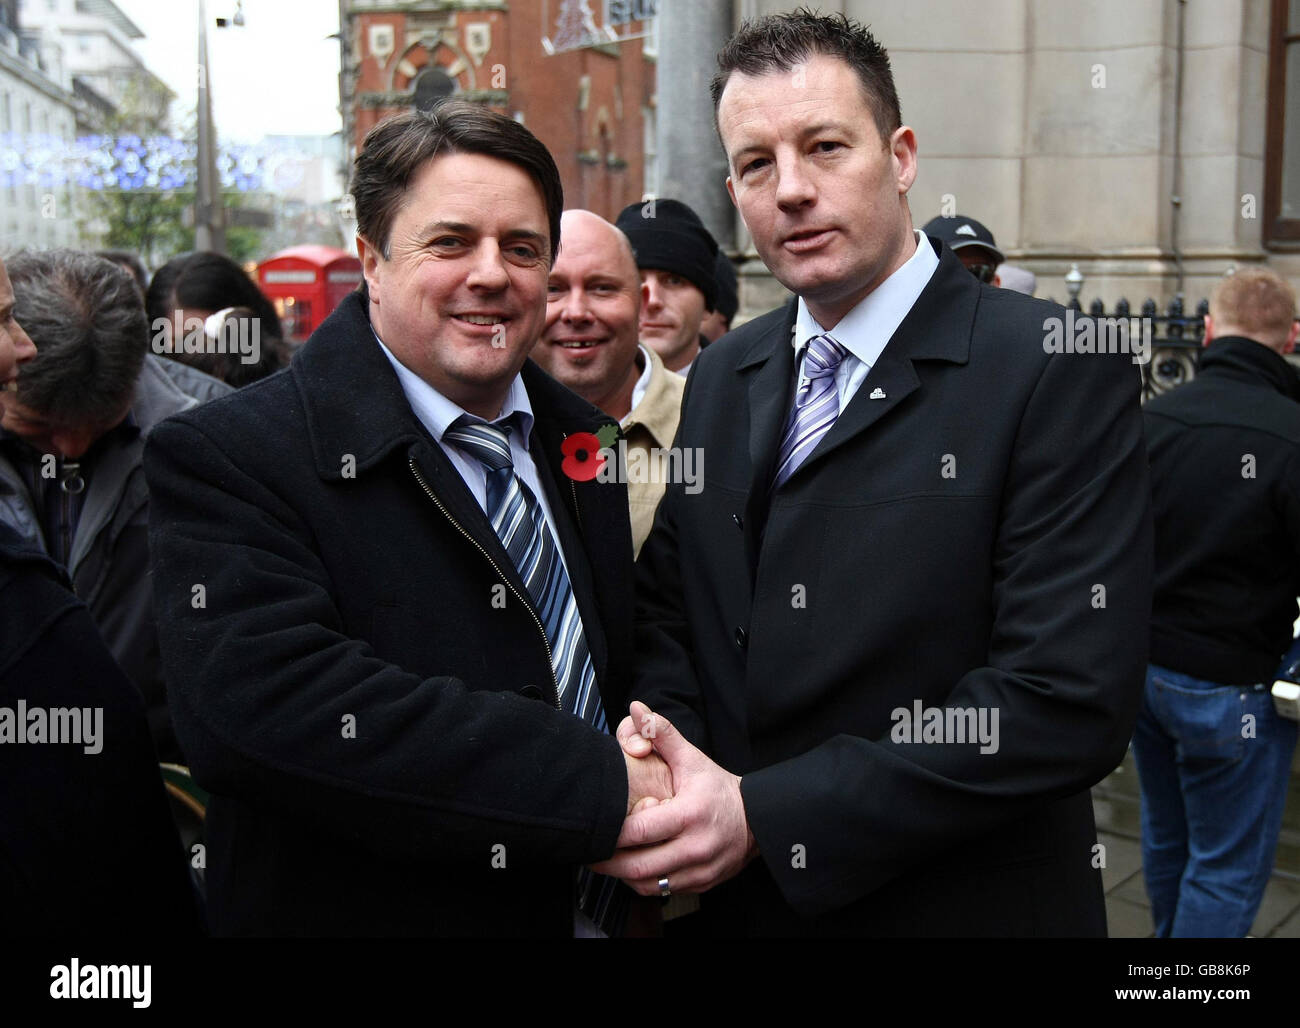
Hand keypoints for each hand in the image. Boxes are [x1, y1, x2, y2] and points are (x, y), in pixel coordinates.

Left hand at [593, 701, 757, 894]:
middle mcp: (696, 847)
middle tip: (590, 851)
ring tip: (607, 860)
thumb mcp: (691, 758)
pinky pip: (662, 891)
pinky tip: (632, 868)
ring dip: (623, 876)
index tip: (597, 827)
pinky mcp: (701, 884)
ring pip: (648, 885)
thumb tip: (636, 709)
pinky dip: (642, 882)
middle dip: (609, 863)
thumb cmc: (717, 788)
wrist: (756, 819)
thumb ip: (661, 733)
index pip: (642, 831)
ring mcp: (699, 870)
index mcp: (690, 814)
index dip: (614, 834)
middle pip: (639, 867)